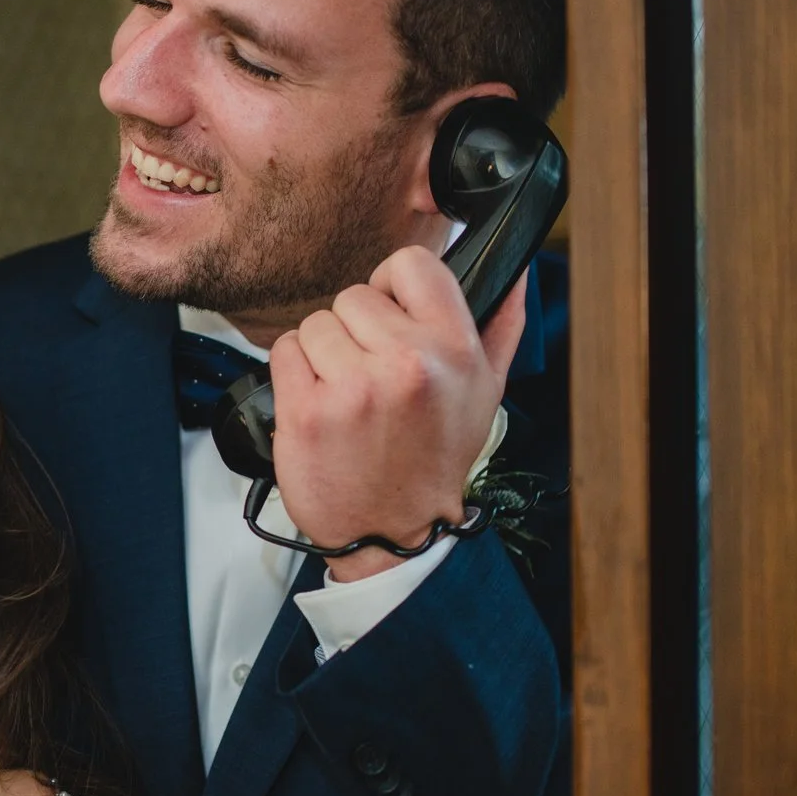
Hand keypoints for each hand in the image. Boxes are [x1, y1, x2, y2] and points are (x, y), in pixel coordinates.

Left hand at [266, 248, 528, 582]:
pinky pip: (284, 352)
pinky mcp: (307, 411)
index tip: (389, 318)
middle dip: (355, 331)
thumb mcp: (485, 391)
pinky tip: (321, 405)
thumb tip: (512, 269)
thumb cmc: (435, 458)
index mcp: (454, 350)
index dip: (391, 287)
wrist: (393, 531)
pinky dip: (294, 374)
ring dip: (322, 355)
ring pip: (315, 324)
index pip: (409, 264)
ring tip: (347, 395)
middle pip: (352, 296)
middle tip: (371, 376)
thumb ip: (501, 324)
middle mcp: (406, 363)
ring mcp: (353, 387)